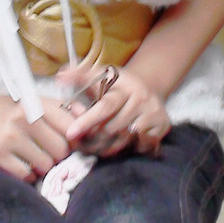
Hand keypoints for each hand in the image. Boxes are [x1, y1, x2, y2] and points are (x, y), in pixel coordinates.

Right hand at [0, 83, 72, 183]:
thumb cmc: (5, 109)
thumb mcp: (31, 101)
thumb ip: (59, 108)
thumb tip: (84, 115)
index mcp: (36, 103)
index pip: (71, 126)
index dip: (75, 139)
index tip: (70, 143)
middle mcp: (24, 118)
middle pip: (61, 149)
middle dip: (58, 155)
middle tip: (49, 153)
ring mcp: (9, 137)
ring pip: (45, 164)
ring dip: (43, 167)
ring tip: (34, 159)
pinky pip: (26, 175)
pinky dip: (28, 175)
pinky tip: (22, 165)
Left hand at [56, 62, 171, 157]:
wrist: (149, 86)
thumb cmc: (116, 84)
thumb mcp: (100, 74)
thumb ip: (79, 75)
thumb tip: (60, 77)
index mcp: (124, 84)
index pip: (105, 106)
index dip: (87, 121)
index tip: (70, 134)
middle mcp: (141, 98)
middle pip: (114, 127)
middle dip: (94, 139)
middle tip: (81, 145)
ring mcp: (153, 112)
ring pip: (126, 139)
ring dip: (108, 147)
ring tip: (95, 148)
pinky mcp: (163, 125)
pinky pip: (141, 145)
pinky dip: (128, 149)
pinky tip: (118, 146)